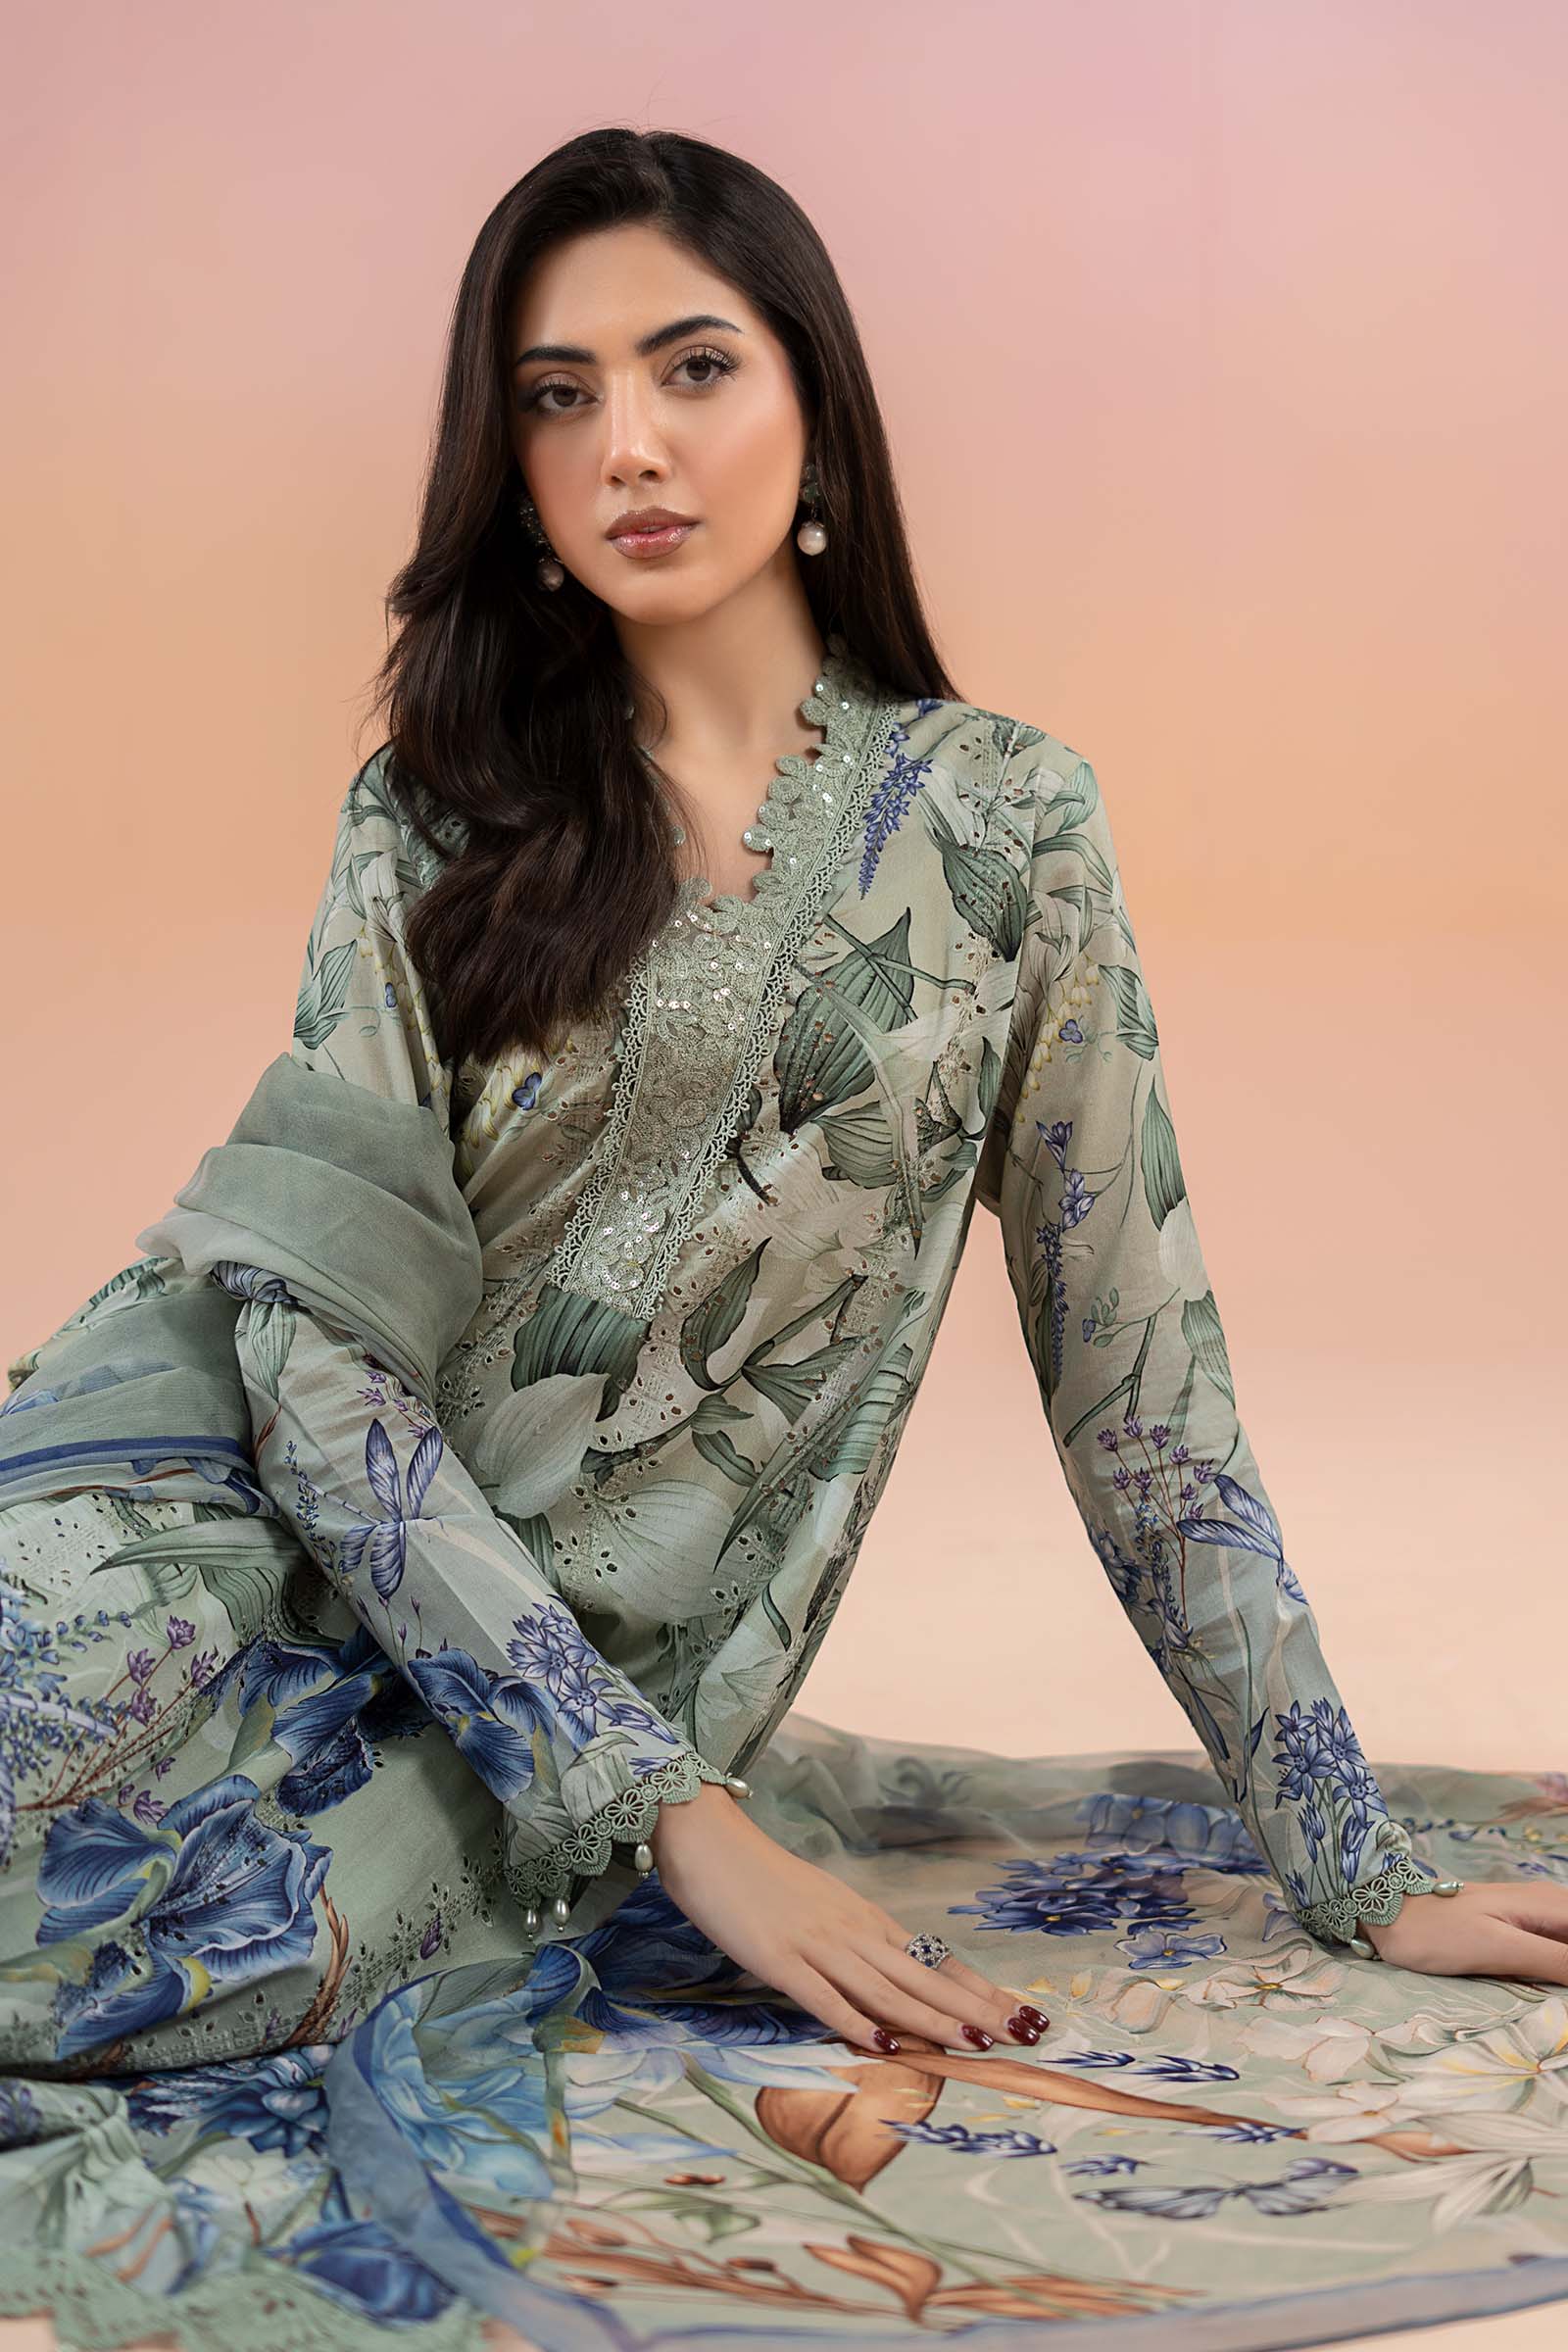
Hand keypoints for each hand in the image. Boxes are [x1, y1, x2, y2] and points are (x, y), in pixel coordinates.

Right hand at [648, 1782, 1046, 2056]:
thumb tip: (887, 1982)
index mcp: (865, 1919)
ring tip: (975, 2044)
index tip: (1018, 2010)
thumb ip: (852, 1943)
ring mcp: (817, 1944)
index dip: (977, 1988)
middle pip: (923, 1977)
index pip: (933, 1959)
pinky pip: (823, 1996)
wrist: (710, 1842)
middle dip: (976, 2009)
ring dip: (932, 2019)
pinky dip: (855, 2022)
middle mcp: (852, 1931)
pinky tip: (882, 2045)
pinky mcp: (779, 1958)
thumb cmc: (761, 1879)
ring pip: (886, 1989)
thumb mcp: (820, 1906)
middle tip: (1023, 2034)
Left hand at [1362, 1881, 1567, 1980]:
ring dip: (1565, 1970)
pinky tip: (1552, 1985)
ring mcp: (1535, 1917)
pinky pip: (1559, 1947)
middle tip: (1552, 1993)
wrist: (1386, 1915)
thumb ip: (1558, 1961)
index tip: (1564, 1978)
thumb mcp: (1500, 1950)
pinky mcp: (1520, 1931)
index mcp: (1550, 1904)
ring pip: (1567, 1944)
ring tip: (1554, 1995)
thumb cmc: (1438, 1932)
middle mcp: (1549, 1905)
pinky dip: (1561, 1968)